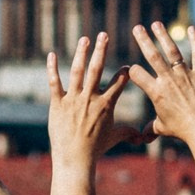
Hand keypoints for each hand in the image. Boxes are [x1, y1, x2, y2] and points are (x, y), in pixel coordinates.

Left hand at [47, 36, 131, 167]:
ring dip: (81, 53)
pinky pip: (54, 82)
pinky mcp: (58, 103)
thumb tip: (143, 136)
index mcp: (106, 104)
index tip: (126, 66)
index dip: (124, 73)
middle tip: (103, 35)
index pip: (118, 82)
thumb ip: (129, 132)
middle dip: (101, 50)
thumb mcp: (115, 138)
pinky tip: (51, 54)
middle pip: (97, 69)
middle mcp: (90, 98)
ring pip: (78, 71)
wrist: (75, 159)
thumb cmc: (96, 149)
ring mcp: (73, 99)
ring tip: (84, 38)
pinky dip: (52, 68)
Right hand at [127, 23, 194, 145]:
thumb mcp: (162, 128)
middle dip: (143, 40)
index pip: (137, 75)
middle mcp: (169, 81)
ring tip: (156, 24)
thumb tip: (141, 137)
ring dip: (163, 36)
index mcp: (156, 92)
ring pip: (172, 51)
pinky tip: (191, 28)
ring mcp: (185, 76)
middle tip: (137, 27)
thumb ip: (150, 128)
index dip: (132, 71)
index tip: (130, 68)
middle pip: (153, 56)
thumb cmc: (182, 130)